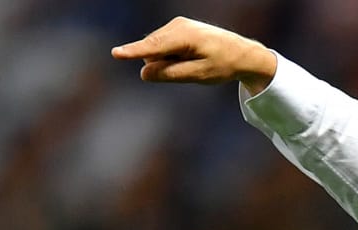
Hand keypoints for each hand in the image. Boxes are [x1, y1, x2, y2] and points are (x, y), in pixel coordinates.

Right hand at [111, 17, 276, 93]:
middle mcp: (177, 26)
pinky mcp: (176, 28)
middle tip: (192, 67)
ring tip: (193, 60)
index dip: (133, 52)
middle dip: (163, 64)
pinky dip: (172, 55)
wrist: (241, 52)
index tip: (115, 54)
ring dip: (168, 60)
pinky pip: (163, 47)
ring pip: (156, 49)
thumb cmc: (222, 65)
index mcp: (185, 36)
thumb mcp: (198, 75)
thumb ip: (171, 74)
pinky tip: (190, 55)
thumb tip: (143, 72)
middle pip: (153, 51)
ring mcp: (176, 25)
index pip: (153, 47)